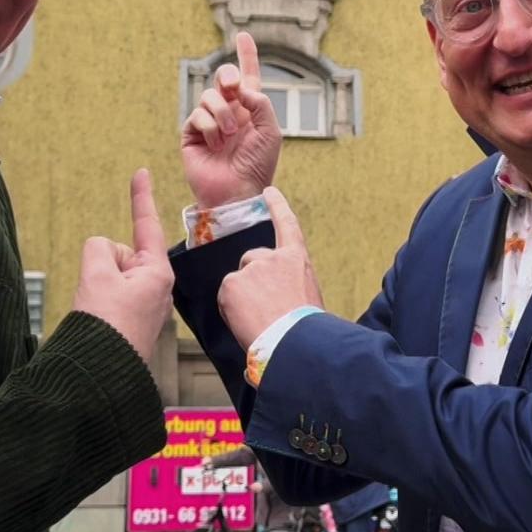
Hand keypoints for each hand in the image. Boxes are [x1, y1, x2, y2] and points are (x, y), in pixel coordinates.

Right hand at [72, 169, 173, 363]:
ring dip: (98, 285)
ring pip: (110, 274)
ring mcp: (145, 304)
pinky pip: (109, 294)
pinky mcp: (132, 319)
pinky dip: (98, 300)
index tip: (143, 171)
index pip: (146, 225)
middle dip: (103, 265)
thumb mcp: (96, 273)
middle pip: (120, 253)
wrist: (98, 373)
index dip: (141, 197)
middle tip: (99, 294)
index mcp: (157, 273)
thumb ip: (99, 248)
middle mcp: (157, 287)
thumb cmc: (105, 325)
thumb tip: (103, 254)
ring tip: (98, 311)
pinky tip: (97, 320)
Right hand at [181, 32, 282, 207]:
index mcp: (251, 109)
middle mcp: (229, 111)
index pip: (248, 76)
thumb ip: (262, 103)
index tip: (244, 34)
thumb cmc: (258, 165)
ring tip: (229, 135)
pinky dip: (209, 126)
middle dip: (227, 75)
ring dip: (222, 112)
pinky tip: (215, 143)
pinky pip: (197, 115)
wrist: (237, 191)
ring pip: (209, 96)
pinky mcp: (192, 133)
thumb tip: (243, 89)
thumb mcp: (271, 131)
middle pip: (223, 78)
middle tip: (234, 87)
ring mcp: (209, 122)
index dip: (247, 54)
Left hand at [217, 186, 323, 347]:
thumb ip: (288, 285)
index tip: (268, 191)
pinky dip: (232, 310)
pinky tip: (247, 322)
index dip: (277, 206)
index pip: (287, 225)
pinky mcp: (232, 282)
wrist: (295, 341)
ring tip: (259, 320)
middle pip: (251, 262)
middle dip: (252, 282)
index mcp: (296, 260)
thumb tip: (274, 298)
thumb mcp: (306, 296)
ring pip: (237, 283)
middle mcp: (273, 257)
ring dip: (243, 299)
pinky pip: (226, 297)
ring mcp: (251, 268)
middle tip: (263, 308)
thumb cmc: (305, 327)